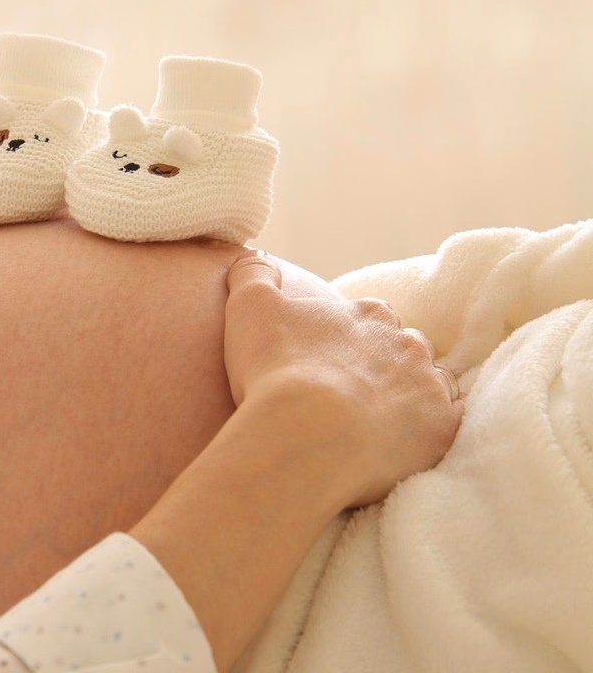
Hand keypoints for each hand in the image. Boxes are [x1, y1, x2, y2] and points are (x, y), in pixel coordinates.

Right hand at [223, 250, 463, 507]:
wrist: (307, 437)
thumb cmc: (277, 369)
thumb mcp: (250, 306)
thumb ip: (254, 274)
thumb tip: (255, 257)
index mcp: (368, 314)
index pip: (368, 318)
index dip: (346, 338)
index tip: (325, 359)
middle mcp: (407, 343)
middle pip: (402, 350)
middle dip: (382, 365)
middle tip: (348, 393)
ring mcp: (429, 387)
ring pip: (429, 384)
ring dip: (408, 396)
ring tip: (375, 421)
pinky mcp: (441, 430)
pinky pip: (448, 423)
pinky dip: (430, 428)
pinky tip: (404, 442)